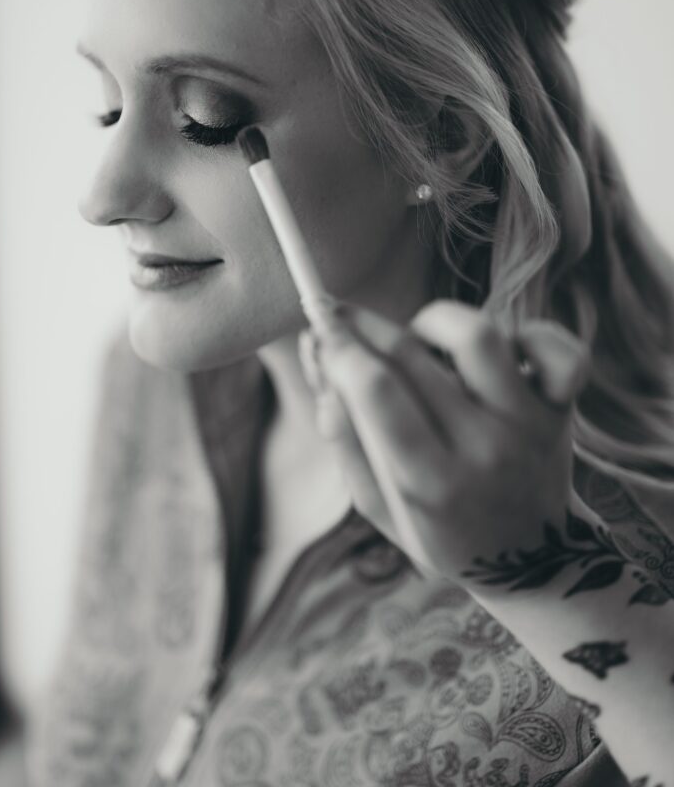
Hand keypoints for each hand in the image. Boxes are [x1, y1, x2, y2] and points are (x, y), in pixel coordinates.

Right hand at [298, 299, 590, 584]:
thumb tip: (322, 370)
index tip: (317, 327)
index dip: (338, 347)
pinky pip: (560, 353)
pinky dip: (533, 336)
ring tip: (418, 338)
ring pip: (479, 334)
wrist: (532, 562)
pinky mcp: (561, 409)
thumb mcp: (380, 505)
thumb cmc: (442, 528)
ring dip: (434, 321)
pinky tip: (501, 348)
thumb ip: (346, 441)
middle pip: (411, 356)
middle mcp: (483, 449)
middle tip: (340, 315)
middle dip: (362, 326)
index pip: (376, 391)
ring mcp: (527, 425)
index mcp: (430, 484)